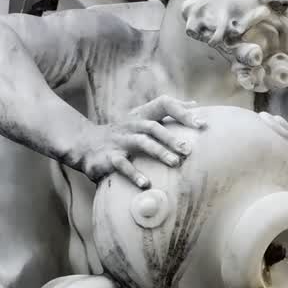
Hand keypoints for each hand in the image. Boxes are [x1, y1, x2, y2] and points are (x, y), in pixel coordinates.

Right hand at [68, 95, 205, 187]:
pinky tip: (147, 184)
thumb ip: (167, 112)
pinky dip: (135, 174)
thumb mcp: (143, 119)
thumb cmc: (124, 133)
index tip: (202, 123)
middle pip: (154, 127)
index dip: (183, 111)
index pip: (164, 104)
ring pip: (141, 143)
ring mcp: (120, 140)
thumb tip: (195, 103)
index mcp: (142, 115)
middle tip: (190, 150)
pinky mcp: (109, 157)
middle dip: (173, 137)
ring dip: (159, 152)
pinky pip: (123, 165)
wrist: (85, 144)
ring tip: (175, 163)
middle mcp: (132, 125)